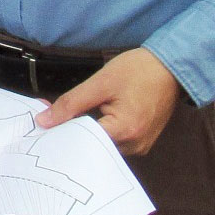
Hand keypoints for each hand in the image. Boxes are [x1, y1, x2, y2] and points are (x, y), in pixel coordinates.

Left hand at [34, 48, 182, 155]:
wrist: (171, 66)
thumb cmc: (139, 70)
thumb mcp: (101, 82)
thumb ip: (71, 103)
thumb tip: (44, 121)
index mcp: (124, 131)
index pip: (81, 142)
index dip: (61, 132)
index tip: (44, 124)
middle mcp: (134, 146)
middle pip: (91, 148)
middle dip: (72, 132)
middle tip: (54, 118)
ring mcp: (139, 146)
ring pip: (101, 146)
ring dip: (87, 132)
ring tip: (76, 115)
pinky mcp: (141, 142)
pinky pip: (114, 142)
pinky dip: (101, 132)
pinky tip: (94, 118)